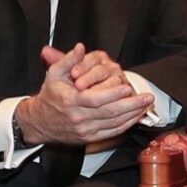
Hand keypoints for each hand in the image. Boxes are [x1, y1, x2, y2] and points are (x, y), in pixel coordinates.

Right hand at [17, 44, 152, 146]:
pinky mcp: (89, 138)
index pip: (96, 99)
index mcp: (71, 101)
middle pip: (110, 113)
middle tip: (147, 97)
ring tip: (145, 105)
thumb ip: (68, 59)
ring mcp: (85, 130)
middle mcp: (79, 117)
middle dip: (131, 105)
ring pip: (114, 124)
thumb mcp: (54, 74)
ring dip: (132, 115)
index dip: (113, 94)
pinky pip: (112, 132)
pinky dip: (126, 125)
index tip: (127, 87)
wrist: (39, 123)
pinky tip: (135, 116)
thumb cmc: (50, 96)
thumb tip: (80, 47)